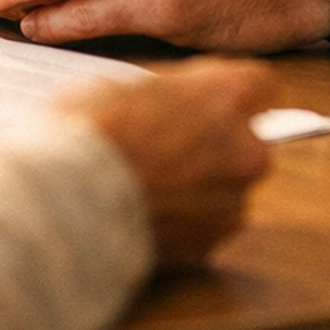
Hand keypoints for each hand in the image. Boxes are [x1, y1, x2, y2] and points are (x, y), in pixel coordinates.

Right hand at [67, 58, 273, 266]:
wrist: (69, 199)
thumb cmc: (90, 130)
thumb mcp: (124, 84)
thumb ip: (166, 95)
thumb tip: (165, 105)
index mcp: (226, 96)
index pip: (261, 84)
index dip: (235, 94)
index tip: (219, 102)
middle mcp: (244, 149)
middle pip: (247, 142)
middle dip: (216, 145)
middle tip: (169, 145)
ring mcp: (231, 203)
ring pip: (227, 189)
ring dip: (201, 187)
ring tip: (150, 185)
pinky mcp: (210, 245)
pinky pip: (206, 227)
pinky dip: (184, 223)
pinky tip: (146, 213)